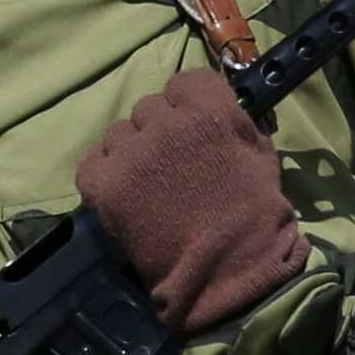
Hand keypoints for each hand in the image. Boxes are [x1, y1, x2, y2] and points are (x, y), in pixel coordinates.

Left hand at [78, 72, 308, 332]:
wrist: (225, 272)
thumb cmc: (253, 218)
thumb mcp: (261, 156)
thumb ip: (236, 122)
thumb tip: (220, 104)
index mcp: (207, 112)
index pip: (185, 82)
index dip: (188, 105)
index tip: (192, 128)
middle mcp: (165, 125)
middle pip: (149, 108)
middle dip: (161, 131)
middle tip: (173, 165)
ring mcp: (130, 155)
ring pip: (120, 134)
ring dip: (133, 152)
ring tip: (149, 185)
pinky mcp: (103, 185)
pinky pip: (93, 161)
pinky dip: (105, 173)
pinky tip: (123, 192)